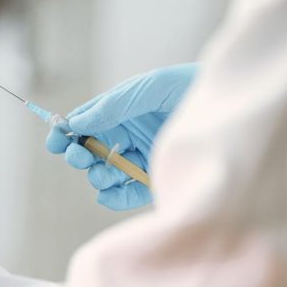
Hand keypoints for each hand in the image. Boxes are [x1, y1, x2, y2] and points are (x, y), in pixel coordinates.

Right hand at [46, 63, 197, 209]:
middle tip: (78, 156)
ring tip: (103, 173)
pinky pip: (125, 195)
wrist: (231, 109)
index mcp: (121, 113)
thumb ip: (113, 106)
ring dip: (97, 176)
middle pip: (90, 152)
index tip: (54, 140)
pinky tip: (109, 193)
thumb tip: (77, 122)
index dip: (66, 132)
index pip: (85, 124)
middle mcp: (128, 138)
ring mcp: (141, 161)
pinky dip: (113, 198)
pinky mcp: (155, 182)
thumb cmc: (190, 89)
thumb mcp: (149, 88)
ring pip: (105, 175)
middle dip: (78, 155)